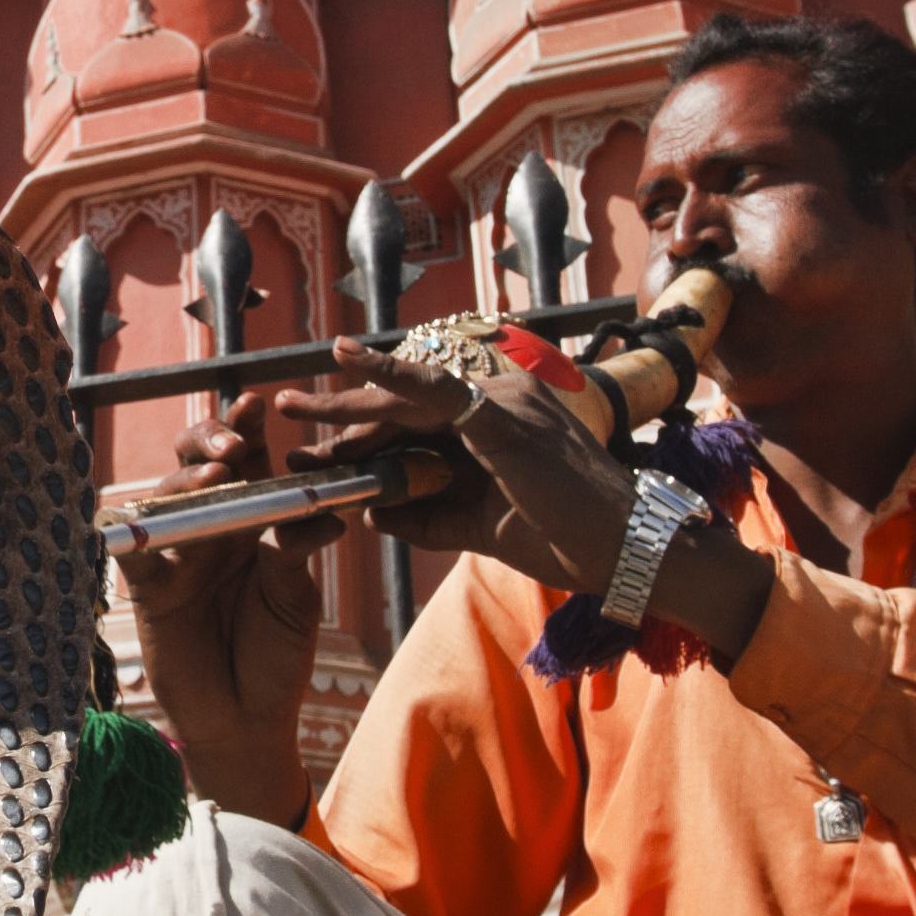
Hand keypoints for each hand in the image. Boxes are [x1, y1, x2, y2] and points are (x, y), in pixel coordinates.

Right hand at [114, 394, 329, 824]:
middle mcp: (211, 527)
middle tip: (234, 443)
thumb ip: (293, 549)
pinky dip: (130, 531)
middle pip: (196, 462)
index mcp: (253, 519)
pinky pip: (128, 549)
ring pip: (164, 495)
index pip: (246, 459)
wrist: (246, 719)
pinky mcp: (149, 588)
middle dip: (209, 437)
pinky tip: (142, 518)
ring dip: (186, 478)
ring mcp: (176, 554)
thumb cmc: (276, 655)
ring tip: (216, 471)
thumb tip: (322, 510)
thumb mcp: (294, 596)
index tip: (257, 402)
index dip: (245, 425)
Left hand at [273, 340, 639, 600]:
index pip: (417, 425)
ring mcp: (503, 403)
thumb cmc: (568, 540)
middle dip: (343, 415)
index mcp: (497, 427)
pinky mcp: (502, 415)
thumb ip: (428, 519)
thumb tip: (372, 511)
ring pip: (409, 396)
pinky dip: (389, 374)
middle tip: (287, 414)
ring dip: (348, 401)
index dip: (364, 437)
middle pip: (405, 407)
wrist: (628, 551)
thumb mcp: (481, 529)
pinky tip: (349, 364)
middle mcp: (500, 402)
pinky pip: (435, 387)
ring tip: (294, 406)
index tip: (318, 451)